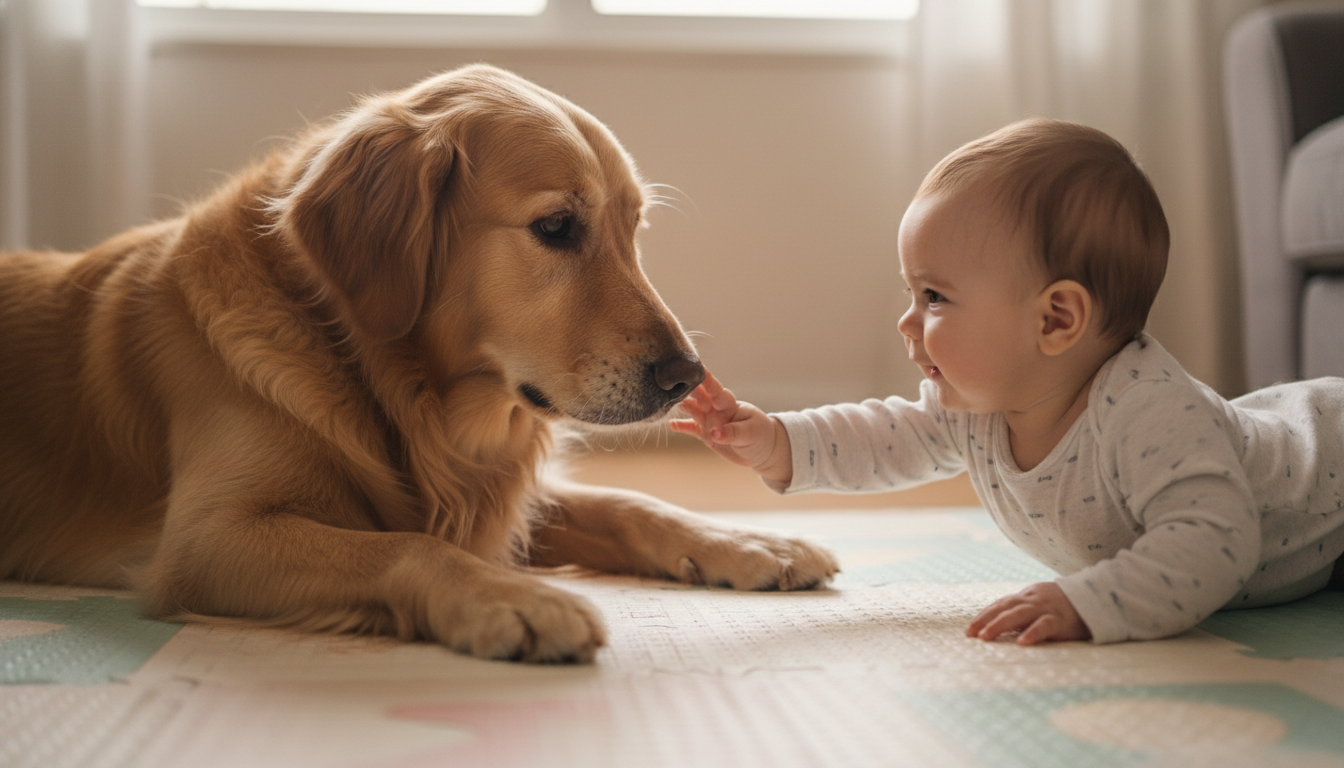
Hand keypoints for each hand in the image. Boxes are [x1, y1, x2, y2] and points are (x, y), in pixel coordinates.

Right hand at [669, 370, 792, 484]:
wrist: (761, 450)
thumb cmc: (760, 435)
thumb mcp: (750, 433)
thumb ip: (732, 432)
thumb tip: (714, 433)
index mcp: (729, 404)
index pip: (715, 389)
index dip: (705, 378)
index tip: (693, 367)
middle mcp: (716, 409)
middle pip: (699, 395)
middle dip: (686, 386)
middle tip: (670, 378)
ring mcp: (709, 420)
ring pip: (692, 408)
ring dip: (681, 403)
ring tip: (665, 398)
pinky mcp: (705, 433)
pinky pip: (690, 428)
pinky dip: (681, 426)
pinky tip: (670, 424)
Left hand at [966, 581, 1090, 644]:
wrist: (1096, 596)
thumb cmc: (1063, 605)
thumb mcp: (1040, 603)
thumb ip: (1022, 611)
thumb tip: (999, 626)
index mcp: (1026, 597)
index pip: (1001, 604)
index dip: (984, 615)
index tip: (969, 629)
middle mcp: (1033, 601)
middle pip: (1005, 608)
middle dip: (986, 620)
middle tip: (970, 634)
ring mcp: (1047, 609)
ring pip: (1019, 614)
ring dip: (1000, 625)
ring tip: (985, 637)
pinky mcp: (1061, 620)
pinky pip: (1045, 625)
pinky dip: (1032, 633)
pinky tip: (1021, 643)